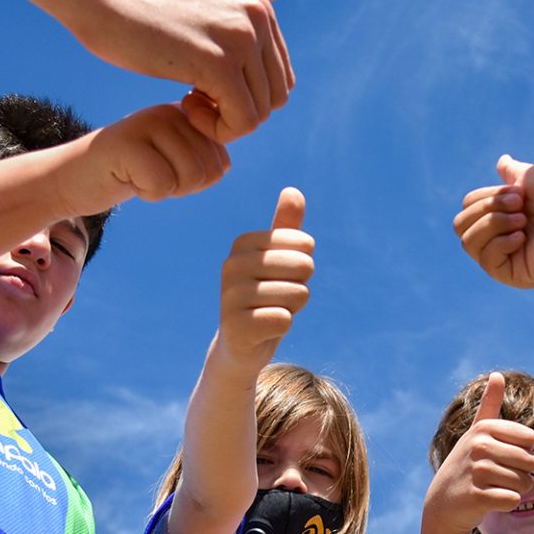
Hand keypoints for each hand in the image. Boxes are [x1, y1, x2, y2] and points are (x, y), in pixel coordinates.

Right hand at [59, 103, 229, 216]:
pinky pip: (163, 184)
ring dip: (164, 190)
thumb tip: (225, 164)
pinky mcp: (128, 142)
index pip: (221, 163)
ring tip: (138, 174)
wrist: (73, 179)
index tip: (165, 171)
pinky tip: (127, 179)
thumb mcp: (174, 161)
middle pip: (208, 171)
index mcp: (186, 115)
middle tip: (150, 175)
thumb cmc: (128, 174)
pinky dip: (147, 194)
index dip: (195, 183)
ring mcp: (148, 123)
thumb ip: (203, 158)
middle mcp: (170, 112)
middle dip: (181, 188)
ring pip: (190, 177)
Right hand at [72, 0, 294, 143]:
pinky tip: (183, 106)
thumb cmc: (148, 12)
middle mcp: (258, 18)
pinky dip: (216, 130)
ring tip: (188, 102)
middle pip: (275, 98)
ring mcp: (241, 38)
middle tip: (196, 101)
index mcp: (260, 7)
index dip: (245, 97)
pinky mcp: (219, 63)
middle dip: (237, 112)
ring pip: (260, 113)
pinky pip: (242, 121)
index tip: (205, 88)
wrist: (102, 4)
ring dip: (223, 123)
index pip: (280, 79)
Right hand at [212, 187, 313, 372]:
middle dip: (302, 285)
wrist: (240, 343)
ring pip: (298, 294)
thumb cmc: (265, 295)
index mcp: (242, 243)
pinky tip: (265, 329)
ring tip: (272, 311)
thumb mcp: (278, 259)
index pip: (303, 244)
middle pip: (303, 266)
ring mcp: (229, 296)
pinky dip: (284, 326)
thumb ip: (286, 227)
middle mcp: (230, 265)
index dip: (304, 263)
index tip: (284, 276)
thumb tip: (293, 191)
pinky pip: (285, 320)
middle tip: (281, 296)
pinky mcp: (236, 327)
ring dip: (293, 308)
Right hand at [422, 373, 533, 533]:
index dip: (523, 451)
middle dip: (522, 473)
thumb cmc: (468, 464)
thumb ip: (490, 404)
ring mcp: (477, 472)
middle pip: (530, 462)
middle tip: (500, 476)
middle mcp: (479, 446)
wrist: (444, 503)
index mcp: (484, 428)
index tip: (503, 456)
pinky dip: (507, 503)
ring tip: (494, 487)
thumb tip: (497, 375)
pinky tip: (490, 500)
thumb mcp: (476, 432)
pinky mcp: (477, 497)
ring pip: (524, 483)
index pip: (530, 439)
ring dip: (515, 490)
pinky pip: (512, 500)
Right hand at [453, 155, 533, 289]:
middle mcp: (502, 240)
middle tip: (521, 204)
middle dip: (486, 209)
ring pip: (468, 242)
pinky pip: (486, 261)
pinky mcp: (518, 275)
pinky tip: (523, 234)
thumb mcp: (530, 177)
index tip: (519, 192)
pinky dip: (500, 242)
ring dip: (493, 223)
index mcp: (502, 218)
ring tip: (523, 218)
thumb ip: (512, 175)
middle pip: (460, 226)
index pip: (466, 209)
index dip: (485, 197)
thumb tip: (502, 163)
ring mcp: (509, 260)